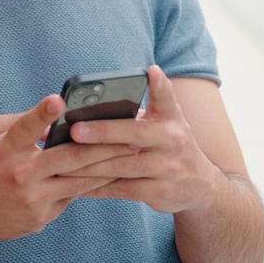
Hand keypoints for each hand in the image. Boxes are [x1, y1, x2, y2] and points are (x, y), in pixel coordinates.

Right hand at [0, 95, 137, 245]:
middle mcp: (20, 175)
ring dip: (109, 166)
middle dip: (103, 145)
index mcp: (4, 151)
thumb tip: (56, 117)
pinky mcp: (42, 217)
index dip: (41, 114)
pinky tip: (115, 174)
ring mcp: (33, 199)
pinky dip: (94, 184)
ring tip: (134, 153)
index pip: (24, 129)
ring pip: (79, 180)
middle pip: (68, 158)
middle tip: (131, 133)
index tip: (58, 99)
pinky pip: (73, 196)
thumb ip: (19, 123)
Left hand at [61, 66, 220, 213]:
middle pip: (135, 133)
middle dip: (102, 132)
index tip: (151, 71)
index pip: (167, 97)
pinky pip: (121, 189)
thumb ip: (138, 113)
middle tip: (74, 131)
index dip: (160, 84)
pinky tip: (76, 185)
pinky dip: (97, 187)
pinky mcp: (160, 192)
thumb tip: (91, 105)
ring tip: (63, 161)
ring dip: (90, 165)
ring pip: (123, 166)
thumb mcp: (166, 123)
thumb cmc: (169, 145)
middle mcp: (173, 139)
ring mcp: (168, 167)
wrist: (200, 185)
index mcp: (172, 117)